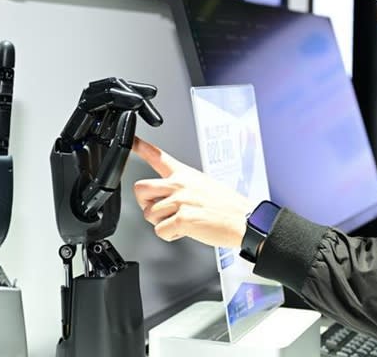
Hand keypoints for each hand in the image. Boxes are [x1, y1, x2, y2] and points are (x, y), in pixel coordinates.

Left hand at [132, 137, 253, 247]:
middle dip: (145, 203)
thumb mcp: (204, 184)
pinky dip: (171, 235)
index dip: (140, 147)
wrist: (244, 220)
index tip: (131, 141)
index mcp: (185, 174)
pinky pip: (160, 231)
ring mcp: (181, 201)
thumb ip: (182, 185)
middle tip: (159, 209)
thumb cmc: (228, 206)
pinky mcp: (183, 219)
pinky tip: (186, 230)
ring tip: (181, 221)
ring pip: (149, 214)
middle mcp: (180, 185)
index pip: (158, 156)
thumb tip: (166, 194)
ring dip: (162, 223)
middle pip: (141, 189)